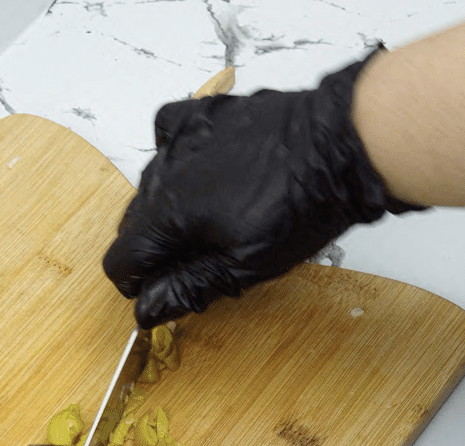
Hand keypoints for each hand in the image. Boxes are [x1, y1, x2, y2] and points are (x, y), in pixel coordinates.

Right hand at [104, 50, 424, 328]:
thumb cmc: (303, 205)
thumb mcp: (244, 266)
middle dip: (157, 249)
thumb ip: (187, 287)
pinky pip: (169, 135)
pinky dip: (175, 156)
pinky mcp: (205, 116)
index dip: (137, 285)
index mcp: (168, 214)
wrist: (344, 144)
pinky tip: (199, 171)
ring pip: (150, 184)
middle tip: (200, 262)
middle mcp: (165, 172)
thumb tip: (147, 311)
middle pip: (134, 224)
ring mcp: (184, 139)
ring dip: (168, 209)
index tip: (162, 290)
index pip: (120, 260)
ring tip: (213, 220)